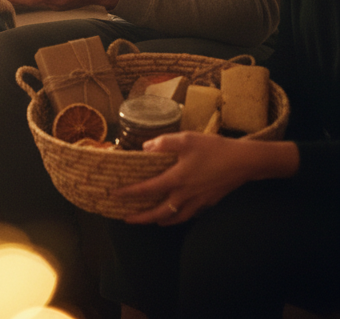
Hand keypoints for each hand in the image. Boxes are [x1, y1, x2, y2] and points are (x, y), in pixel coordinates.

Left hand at [119, 132, 299, 224]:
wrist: (244, 162)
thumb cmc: (214, 148)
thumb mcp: (186, 139)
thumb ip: (163, 143)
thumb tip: (146, 148)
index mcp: (177, 179)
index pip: (148, 189)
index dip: (130, 193)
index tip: (115, 195)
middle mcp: (186, 194)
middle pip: (159, 213)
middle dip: (142, 218)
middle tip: (127, 219)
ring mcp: (198, 201)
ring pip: (175, 217)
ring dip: (160, 220)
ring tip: (150, 220)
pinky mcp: (208, 202)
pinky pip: (188, 214)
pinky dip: (177, 217)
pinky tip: (175, 212)